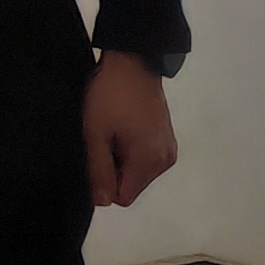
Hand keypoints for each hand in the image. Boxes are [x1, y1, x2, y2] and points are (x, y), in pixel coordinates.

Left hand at [85, 52, 178, 208]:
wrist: (134, 61)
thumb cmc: (110, 96)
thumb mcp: (95, 132)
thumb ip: (99, 170)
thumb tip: (103, 203)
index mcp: (150, 162)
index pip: (123, 197)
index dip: (104, 181)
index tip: (97, 155)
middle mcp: (165, 161)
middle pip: (131, 185)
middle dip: (113, 168)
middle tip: (103, 137)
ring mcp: (169, 149)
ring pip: (137, 172)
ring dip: (121, 158)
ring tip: (113, 129)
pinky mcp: (167, 139)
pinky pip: (144, 159)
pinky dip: (130, 149)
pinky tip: (123, 126)